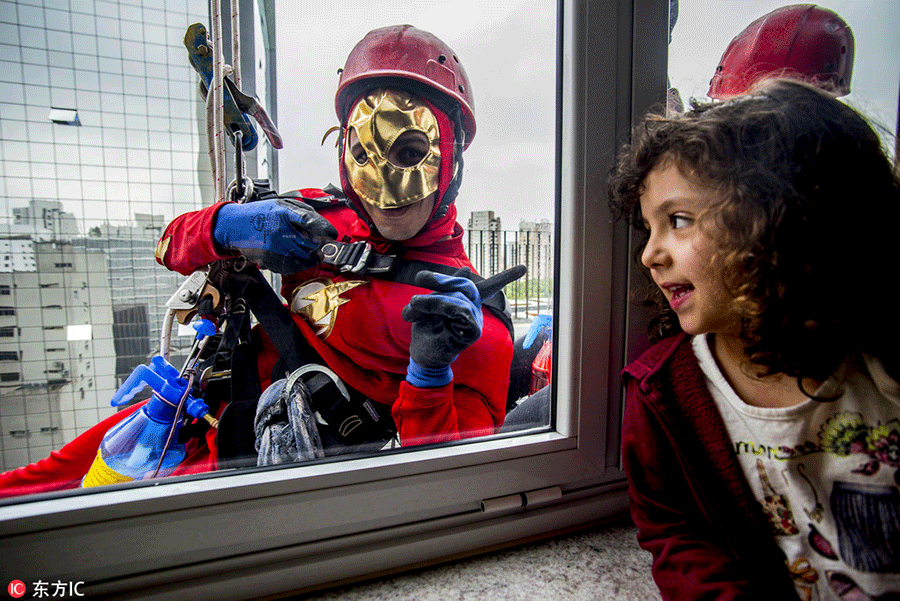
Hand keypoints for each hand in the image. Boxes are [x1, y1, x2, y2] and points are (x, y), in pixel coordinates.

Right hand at [213, 198, 337, 273]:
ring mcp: (274, 247)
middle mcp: (279, 230)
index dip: (324, 229)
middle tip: (320, 243)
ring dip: (311, 256)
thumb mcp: (281, 205)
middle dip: (318, 244)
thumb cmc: (261, 213)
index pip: (310, 221)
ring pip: (304, 257)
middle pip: (310, 242)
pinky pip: (292, 266)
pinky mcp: (269, 260)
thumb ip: (302, 214)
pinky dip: (299, 264)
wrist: (235, 225)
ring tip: (312, 252)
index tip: (332, 234)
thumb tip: (322, 226)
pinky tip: (299, 258)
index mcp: (283, 213)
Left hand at [403, 265, 525, 386]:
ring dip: (433, 300)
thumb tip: (467, 270)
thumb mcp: (431, 303)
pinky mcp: (472, 332)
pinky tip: (424, 313)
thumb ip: (444, 288)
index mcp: (468, 301)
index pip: (490, 287)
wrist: (423, 354)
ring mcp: (476, 321)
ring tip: (414, 304)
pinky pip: (462, 312)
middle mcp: (475, 310)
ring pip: (459, 299)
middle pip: (467, 286)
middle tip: (419, 278)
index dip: (507, 277)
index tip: (524, 268)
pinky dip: (442, 308)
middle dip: (442, 279)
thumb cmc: (427, 328)